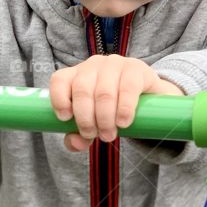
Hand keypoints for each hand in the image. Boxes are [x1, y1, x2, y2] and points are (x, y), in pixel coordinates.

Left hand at [49, 56, 184, 151]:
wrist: (148, 99)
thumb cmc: (112, 110)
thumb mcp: (93, 123)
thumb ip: (78, 136)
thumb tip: (74, 143)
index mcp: (76, 75)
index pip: (59, 80)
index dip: (59, 99)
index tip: (66, 119)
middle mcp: (93, 65)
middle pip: (82, 90)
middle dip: (86, 118)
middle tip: (95, 135)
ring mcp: (114, 64)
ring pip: (104, 92)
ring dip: (105, 118)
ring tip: (109, 135)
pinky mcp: (136, 69)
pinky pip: (127, 88)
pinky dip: (124, 108)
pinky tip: (123, 122)